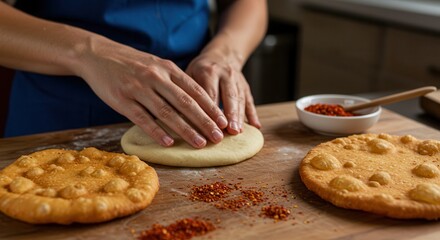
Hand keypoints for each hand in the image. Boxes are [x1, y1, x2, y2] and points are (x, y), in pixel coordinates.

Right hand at [75, 36, 227, 147]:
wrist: (98, 55)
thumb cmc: (133, 64)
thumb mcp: (157, 65)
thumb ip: (175, 81)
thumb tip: (198, 103)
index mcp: (167, 68)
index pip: (195, 90)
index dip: (211, 107)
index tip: (223, 121)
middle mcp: (156, 77)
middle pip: (185, 102)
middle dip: (204, 121)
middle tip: (218, 137)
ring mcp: (138, 88)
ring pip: (166, 112)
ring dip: (186, 130)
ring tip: (200, 143)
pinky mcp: (122, 100)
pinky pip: (142, 118)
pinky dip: (157, 131)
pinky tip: (169, 142)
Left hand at [186, 50, 260, 134]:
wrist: (222, 55)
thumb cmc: (201, 69)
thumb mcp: (190, 73)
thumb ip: (187, 91)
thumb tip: (179, 115)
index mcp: (209, 71)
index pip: (210, 93)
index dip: (211, 110)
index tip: (210, 125)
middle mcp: (225, 74)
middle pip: (229, 96)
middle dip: (230, 114)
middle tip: (230, 130)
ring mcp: (238, 81)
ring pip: (240, 99)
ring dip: (240, 116)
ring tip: (238, 132)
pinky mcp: (245, 87)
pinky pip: (250, 100)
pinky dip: (253, 114)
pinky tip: (256, 126)